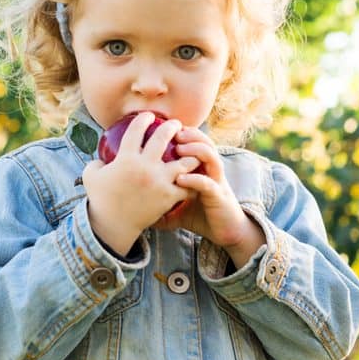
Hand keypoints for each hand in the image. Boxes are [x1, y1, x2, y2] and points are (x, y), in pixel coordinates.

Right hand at [83, 112, 199, 255]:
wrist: (113, 225)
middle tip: (175, 125)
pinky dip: (192, 180)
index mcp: (126, 158)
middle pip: (163, 138)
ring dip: (190, 153)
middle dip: (172, 127)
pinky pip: (188, 185)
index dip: (143, 119)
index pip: (137, 130)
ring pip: (184, 161)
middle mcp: (145, 166)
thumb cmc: (100, 199)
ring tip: (192, 150)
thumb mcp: (90, 175)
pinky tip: (194, 177)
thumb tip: (103, 155)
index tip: (149, 116)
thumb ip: (97, 161)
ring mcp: (159, 181)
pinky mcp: (169, 196)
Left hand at [153, 126, 265, 267]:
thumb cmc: (200, 216)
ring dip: (196, 150)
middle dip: (190, 134)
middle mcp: (210, 171)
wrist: (225, 232)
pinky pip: (207, 184)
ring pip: (211, 157)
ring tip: (179, 148)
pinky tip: (180, 179)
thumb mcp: (176, 206)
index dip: (183, 132)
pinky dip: (194, 179)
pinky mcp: (219, 196)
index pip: (195, 143)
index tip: (163, 126)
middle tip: (173, 131)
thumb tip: (133, 204)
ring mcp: (216, 182)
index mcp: (201, 169)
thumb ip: (159, 200)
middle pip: (205, 143)